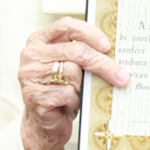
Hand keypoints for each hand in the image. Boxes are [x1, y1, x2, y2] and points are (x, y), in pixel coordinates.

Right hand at [17, 19, 127, 149]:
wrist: (45, 123)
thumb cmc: (60, 91)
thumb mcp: (70, 66)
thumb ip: (82, 54)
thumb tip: (113, 52)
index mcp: (40, 40)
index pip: (66, 26)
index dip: (89, 33)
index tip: (107, 46)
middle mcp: (32, 55)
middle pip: (76, 51)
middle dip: (102, 64)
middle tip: (121, 75)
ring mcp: (29, 75)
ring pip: (72, 73)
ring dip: (81, 87)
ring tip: (76, 94)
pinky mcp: (33, 95)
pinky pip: (66, 94)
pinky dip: (73, 102)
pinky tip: (66, 105)